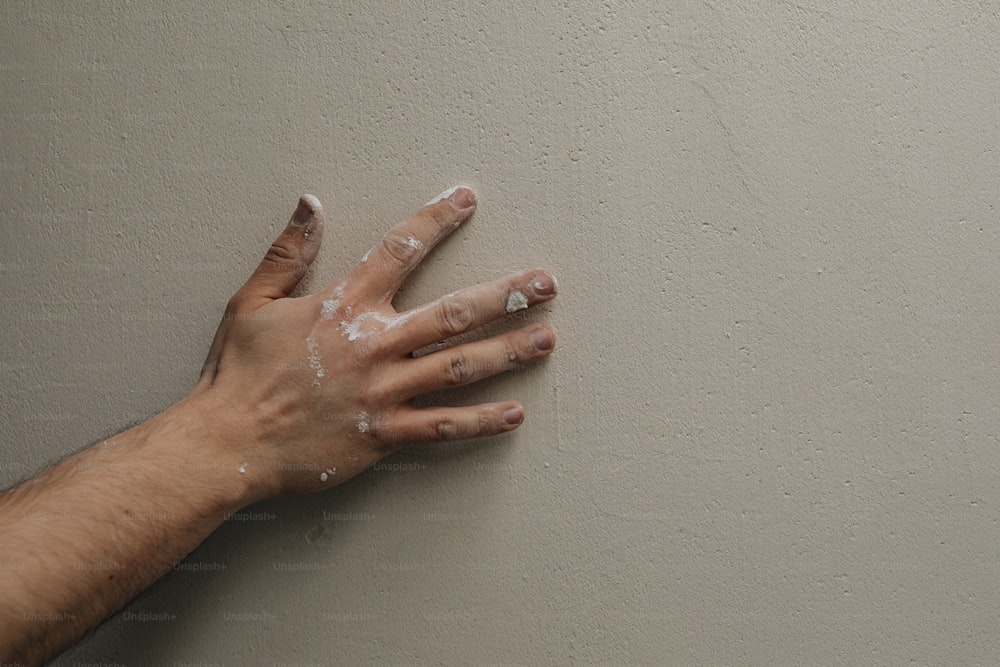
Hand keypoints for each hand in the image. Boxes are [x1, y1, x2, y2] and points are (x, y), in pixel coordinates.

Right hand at [183, 187, 556, 497]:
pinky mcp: (383, 435)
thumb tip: (309, 202)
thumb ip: (287, 252)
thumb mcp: (251, 301)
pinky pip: (442, 426)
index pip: (399, 250)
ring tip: (548, 338)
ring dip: (508, 351)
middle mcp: (373, 344)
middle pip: (454, 313)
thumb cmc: (237, 372)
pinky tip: (516, 414)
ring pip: (460, 367)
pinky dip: (481, 421)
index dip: (436, 220)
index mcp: (342, 306)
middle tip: (546, 283)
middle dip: (505, 295)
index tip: (467, 198)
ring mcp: (382, 391)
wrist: (226, 442)